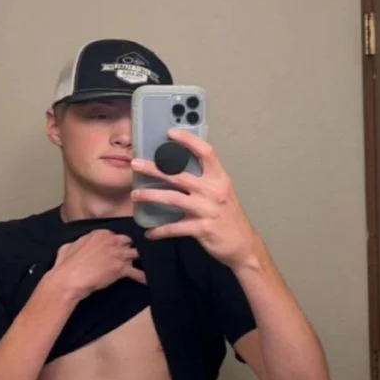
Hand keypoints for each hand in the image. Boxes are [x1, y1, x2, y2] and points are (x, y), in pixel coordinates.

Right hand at [51, 230, 146, 300]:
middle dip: (128, 249)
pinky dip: (142, 277)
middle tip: (130, 256)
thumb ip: (79, 242)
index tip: (117, 249)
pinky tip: (147, 281)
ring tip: (144, 265)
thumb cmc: (65, 264)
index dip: (117, 244)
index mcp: (100, 233)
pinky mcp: (121, 268)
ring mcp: (118, 254)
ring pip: (136, 254)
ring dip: (138, 260)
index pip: (116, 235)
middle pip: (128, 242)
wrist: (69, 279)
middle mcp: (112, 240)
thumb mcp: (69, 246)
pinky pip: (137, 273)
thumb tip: (77, 245)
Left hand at [131, 130, 258, 268]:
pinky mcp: (202, 229)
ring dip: (151, 196)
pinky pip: (175, 228)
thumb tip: (179, 171)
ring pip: (173, 198)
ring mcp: (208, 210)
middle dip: (155, 168)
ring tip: (135, 194)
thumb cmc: (230, 218)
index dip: (188, 141)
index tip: (170, 134)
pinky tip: (150, 233)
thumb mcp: (222, 194)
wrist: (244, 246)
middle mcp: (214, 191)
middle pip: (180, 175)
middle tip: (136, 164)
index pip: (206, 152)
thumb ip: (205, 182)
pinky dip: (160, 231)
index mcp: (220, 179)